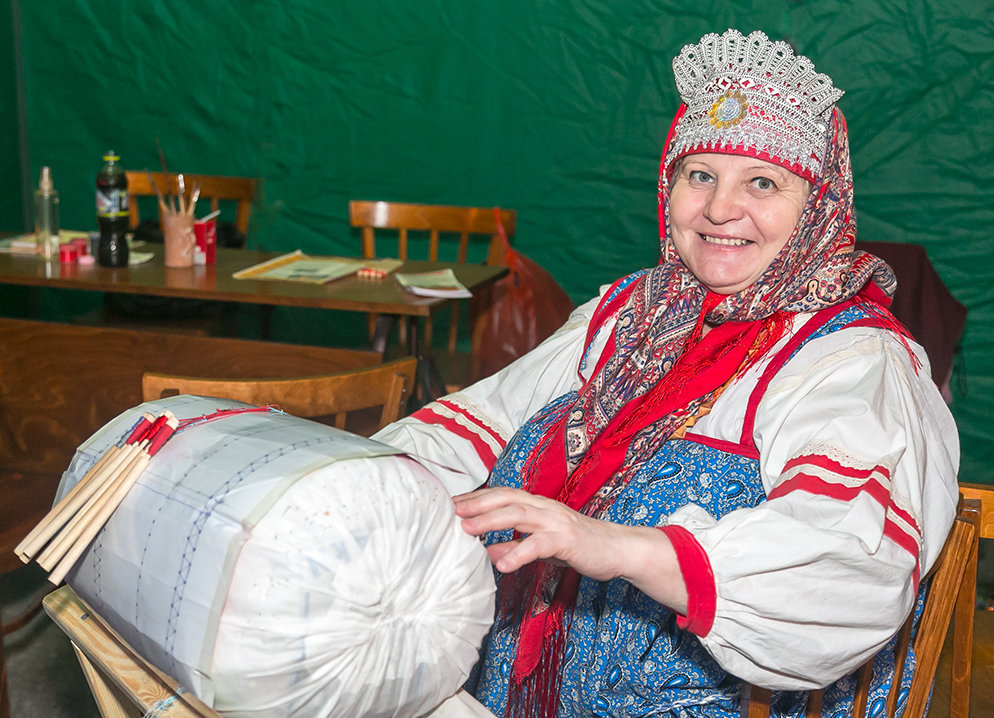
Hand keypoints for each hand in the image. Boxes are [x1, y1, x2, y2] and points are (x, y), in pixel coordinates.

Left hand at [453, 487, 689, 614]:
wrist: (619, 549)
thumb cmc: (579, 546)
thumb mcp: (543, 547)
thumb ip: (516, 547)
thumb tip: (489, 554)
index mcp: (538, 506)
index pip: (503, 495)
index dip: (477, 498)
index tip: (452, 505)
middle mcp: (545, 507)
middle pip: (506, 498)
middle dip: (477, 504)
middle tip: (452, 512)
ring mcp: (557, 522)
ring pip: (519, 515)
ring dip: (491, 522)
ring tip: (468, 531)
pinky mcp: (568, 540)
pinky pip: (540, 545)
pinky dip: (520, 552)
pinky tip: (503, 565)